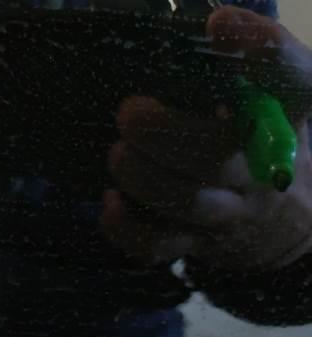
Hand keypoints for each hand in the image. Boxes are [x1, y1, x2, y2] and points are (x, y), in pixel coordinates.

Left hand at [103, 6, 311, 271]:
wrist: (296, 224)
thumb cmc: (267, 143)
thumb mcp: (278, 102)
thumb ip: (249, 67)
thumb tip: (198, 30)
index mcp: (290, 117)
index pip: (293, 80)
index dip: (259, 52)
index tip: (217, 24)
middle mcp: (266, 168)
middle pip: (218, 157)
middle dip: (163, 134)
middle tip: (129, 112)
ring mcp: (232, 213)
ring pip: (186, 202)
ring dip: (142, 177)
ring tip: (119, 153)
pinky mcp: (199, 244)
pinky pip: (159, 244)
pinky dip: (127, 227)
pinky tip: (110, 202)